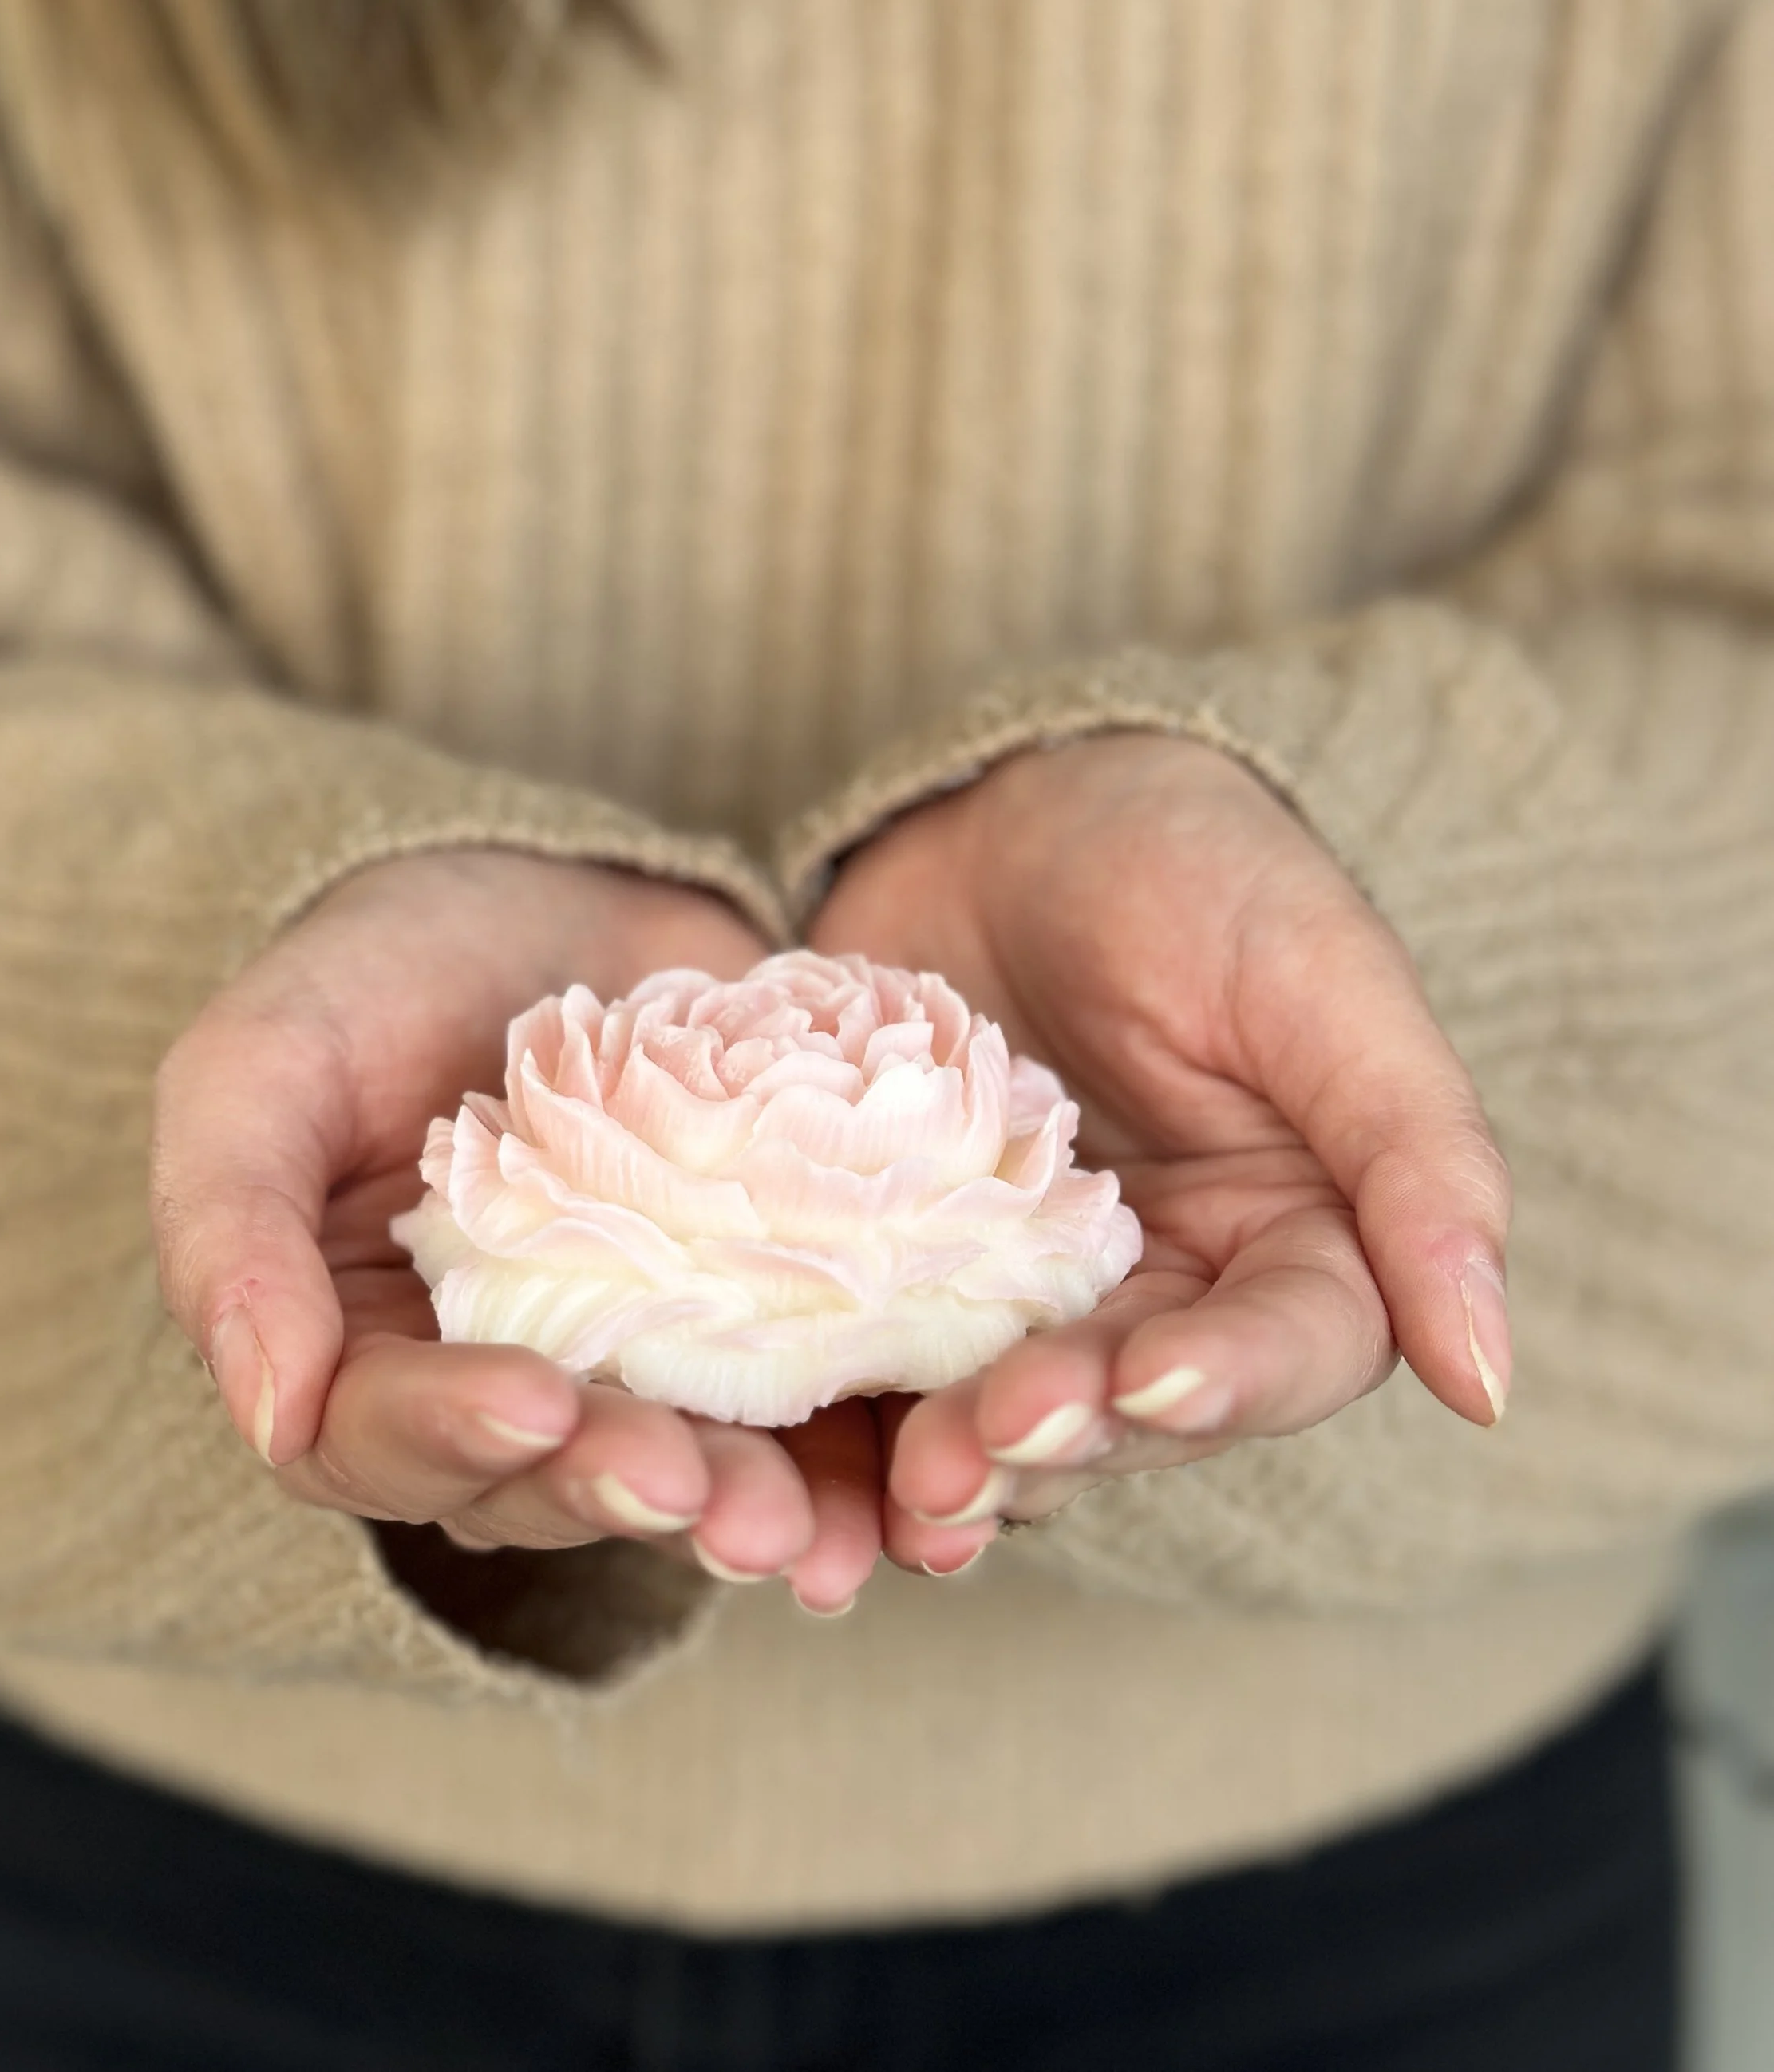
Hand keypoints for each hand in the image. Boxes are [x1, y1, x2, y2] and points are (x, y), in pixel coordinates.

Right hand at [151, 849, 879, 1614]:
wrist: (559, 886)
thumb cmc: (378, 969)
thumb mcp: (264, 1062)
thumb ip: (231, 1224)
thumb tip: (270, 1407)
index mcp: (359, 1350)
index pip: (378, 1440)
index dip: (450, 1436)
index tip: (535, 1400)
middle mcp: (497, 1385)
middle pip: (543, 1485)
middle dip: (617, 1492)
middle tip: (690, 1486)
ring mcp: (638, 1364)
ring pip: (679, 1475)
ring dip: (739, 1513)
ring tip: (800, 1528)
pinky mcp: (761, 1318)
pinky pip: (803, 1416)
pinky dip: (849, 1463)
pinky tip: (900, 1491)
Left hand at [807, 734, 1511, 1574]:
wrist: (1003, 805)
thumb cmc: (1192, 864)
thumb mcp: (1317, 978)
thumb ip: (1418, 1160)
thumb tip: (1491, 1379)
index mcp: (1299, 1240)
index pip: (1289, 1351)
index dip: (1222, 1382)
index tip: (1141, 1381)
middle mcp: (1169, 1295)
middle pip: (1135, 1416)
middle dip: (1061, 1440)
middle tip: (972, 1447)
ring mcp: (1029, 1298)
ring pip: (1008, 1427)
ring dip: (955, 1471)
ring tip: (895, 1482)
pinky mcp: (905, 1278)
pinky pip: (882, 1375)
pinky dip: (847, 1432)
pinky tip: (796, 1465)